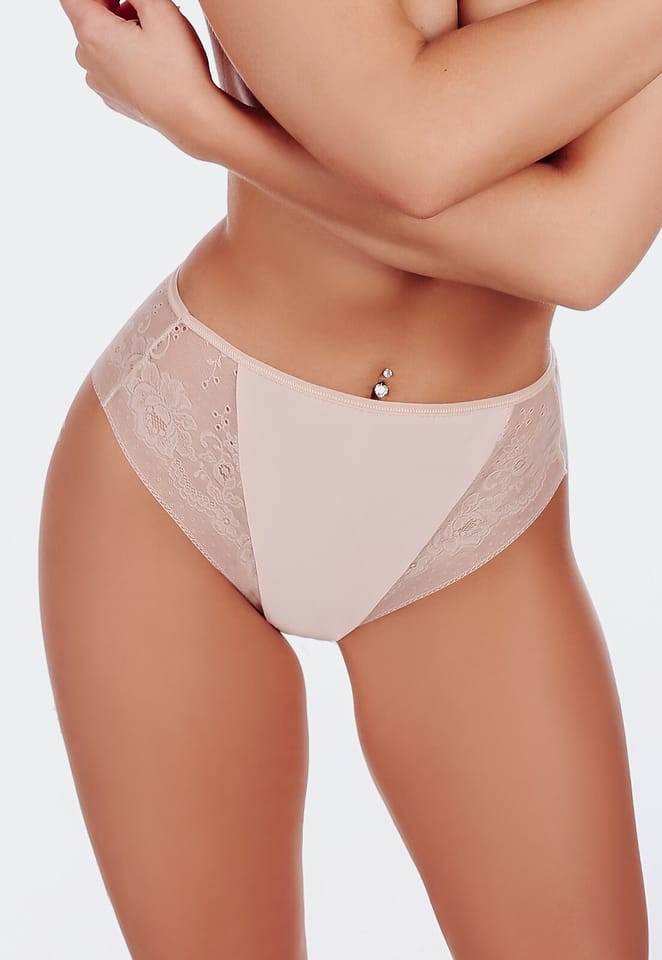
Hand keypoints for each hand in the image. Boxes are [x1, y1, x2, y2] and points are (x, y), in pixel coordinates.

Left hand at [60, 0, 220, 154]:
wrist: (191, 119)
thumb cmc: (177, 67)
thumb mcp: (159, 9)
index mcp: (92, 33)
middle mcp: (87, 59)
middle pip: (90, 17)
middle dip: (115, 6)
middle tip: (149, 9)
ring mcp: (99, 82)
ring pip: (102, 42)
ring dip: (123, 31)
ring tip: (155, 37)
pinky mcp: (113, 97)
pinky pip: (112, 66)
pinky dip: (127, 55)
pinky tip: (153, 61)